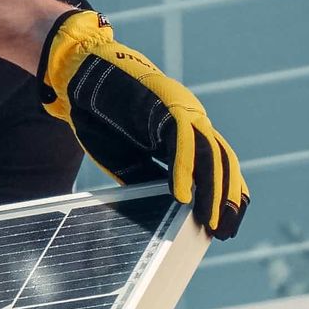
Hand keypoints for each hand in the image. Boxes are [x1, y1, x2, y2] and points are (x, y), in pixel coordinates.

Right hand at [39, 9, 248, 239]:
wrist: (82, 77)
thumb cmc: (102, 117)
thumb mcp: (128, 158)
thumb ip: (150, 177)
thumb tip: (169, 208)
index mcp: (183, 135)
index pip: (216, 168)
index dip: (223, 197)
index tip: (224, 227)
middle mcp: (191, 122)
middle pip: (222, 164)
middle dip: (226, 199)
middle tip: (225, 231)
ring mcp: (182, 112)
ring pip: (211, 153)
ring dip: (213, 189)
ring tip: (211, 220)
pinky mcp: (168, 105)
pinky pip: (182, 141)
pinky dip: (183, 170)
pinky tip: (181, 196)